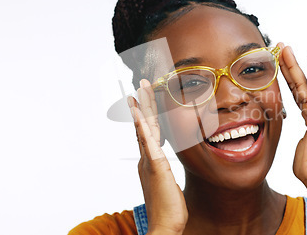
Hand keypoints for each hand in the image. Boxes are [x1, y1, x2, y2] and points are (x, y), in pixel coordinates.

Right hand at [127, 79, 187, 234]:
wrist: (165, 225)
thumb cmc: (168, 208)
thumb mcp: (167, 183)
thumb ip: (163, 173)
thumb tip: (163, 170)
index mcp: (150, 161)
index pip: (147, 132)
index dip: (144, 116)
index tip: (142, 101)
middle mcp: (147, 159)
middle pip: (143, 126)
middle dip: (141, 105)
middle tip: (139, 86)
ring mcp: (149, 162)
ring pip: (144, 130)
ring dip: (141, 110)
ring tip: (138, 92)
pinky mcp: (156, 167)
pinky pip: (149, 144)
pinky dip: (143, 128)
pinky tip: (140, 116)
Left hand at [278, 43, 306, 187]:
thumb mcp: (300, 147)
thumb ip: (300, 140)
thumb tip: (300, 142)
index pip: (298, 93)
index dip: (289, 78)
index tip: (280, 64)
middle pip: (301, 83)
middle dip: (290, 65)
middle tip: (281, 48)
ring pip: (305, 83)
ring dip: (294, 65)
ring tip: (285, 48)